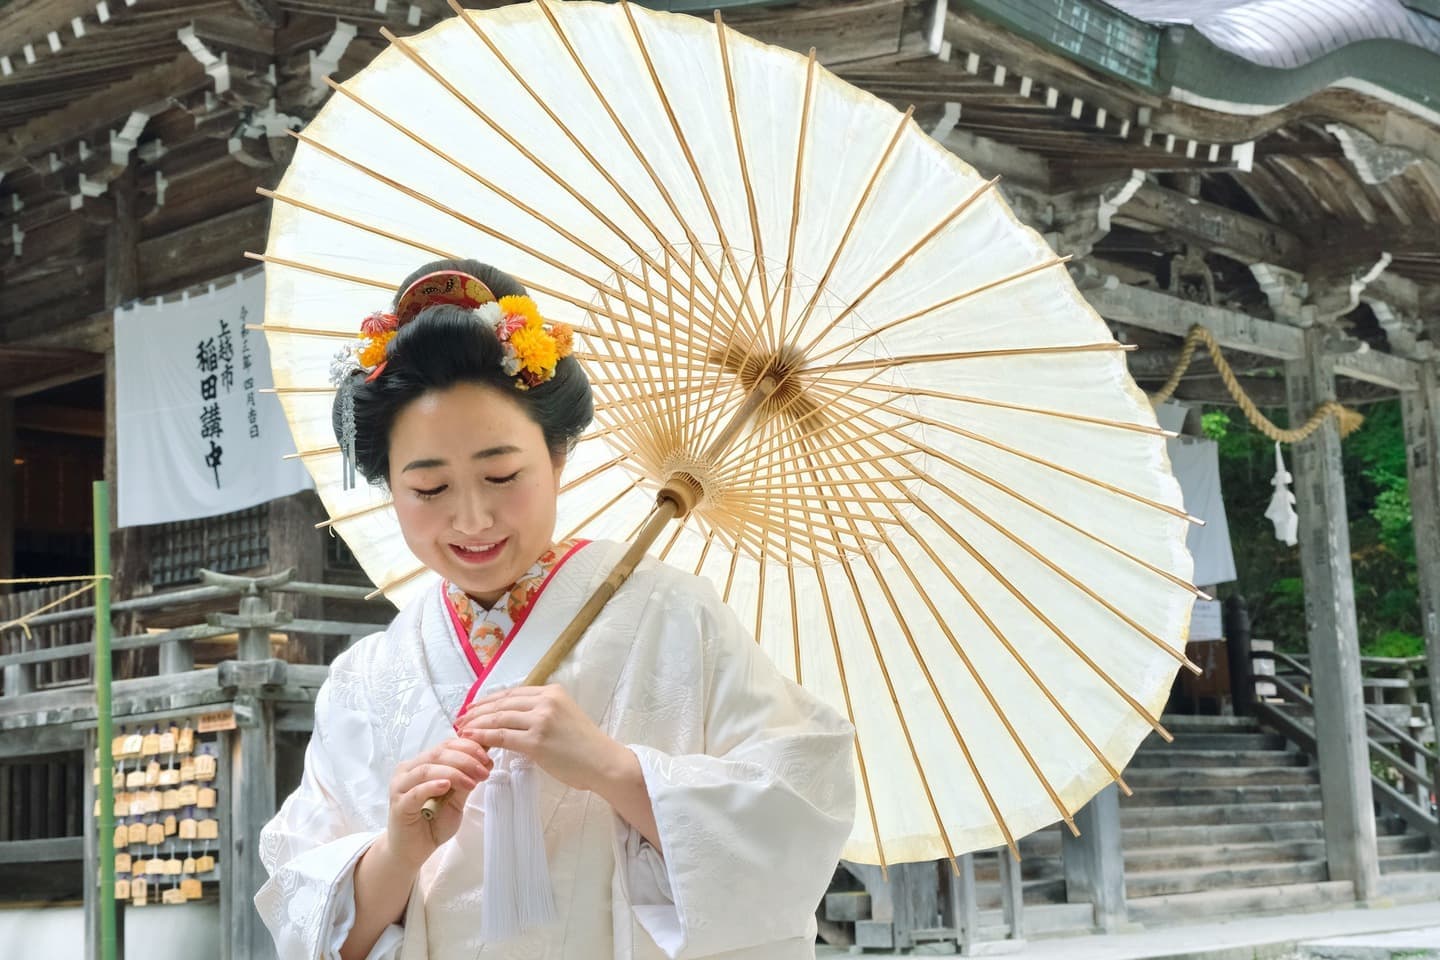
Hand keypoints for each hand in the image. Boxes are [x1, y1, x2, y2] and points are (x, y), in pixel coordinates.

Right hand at [384, 737, 492, 869]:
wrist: (413, 851)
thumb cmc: (433, 823)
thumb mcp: (456, 799)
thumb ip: (465, 780)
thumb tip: (485, 761)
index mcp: (422, 764)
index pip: (445, 746)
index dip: (468, 748)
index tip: (487, 758)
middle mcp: (408, 771)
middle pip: (438, 754)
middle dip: (465, 760)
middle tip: (483, 770)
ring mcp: (400, 787)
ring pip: (427, 769)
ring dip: (453, 773)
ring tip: (471, 782)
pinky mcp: (398, 805)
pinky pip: (415, 792)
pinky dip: (432, 786)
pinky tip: (446, 786)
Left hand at [457, 685, 625, 791]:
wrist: (604, 762)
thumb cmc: (585, 746)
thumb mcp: (564, 717)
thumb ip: (542, 713)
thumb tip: (514, 718)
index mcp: (553, 692)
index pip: (512, 694)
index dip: (489, 700)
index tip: (473, 708)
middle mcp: (546, 701)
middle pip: (503, 703)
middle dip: (478, 711)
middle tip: (461, 720)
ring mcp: (541, 720)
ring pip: (499, 719)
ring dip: (477, 725)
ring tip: (462, 731)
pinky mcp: (537, 740)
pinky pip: (502, 736)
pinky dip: (484, 738)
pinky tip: (473, 740)